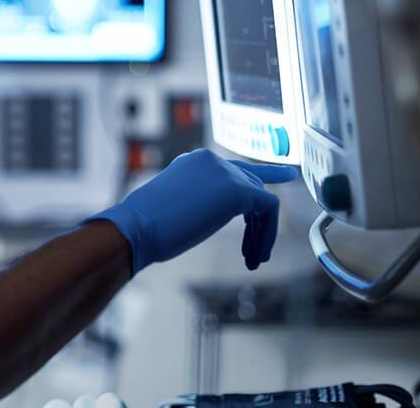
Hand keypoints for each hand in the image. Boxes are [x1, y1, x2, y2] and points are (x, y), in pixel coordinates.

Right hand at [88, 148, 299, 273]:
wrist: (137, 226)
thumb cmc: (148, 226)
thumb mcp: (179, 205)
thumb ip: (200, 200)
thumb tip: (211, 212)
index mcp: (195, 162)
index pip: (234, 169)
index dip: (259, 179)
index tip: (282, 179)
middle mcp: (212, 160)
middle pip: (252, 184)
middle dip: (260, 218)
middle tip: (257, 249)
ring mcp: (225, 172)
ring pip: (262, 199)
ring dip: (261, 233)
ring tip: (254, 259)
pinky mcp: (237, 189)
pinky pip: (268, 209)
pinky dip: (267, 234)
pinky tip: (256, 255)